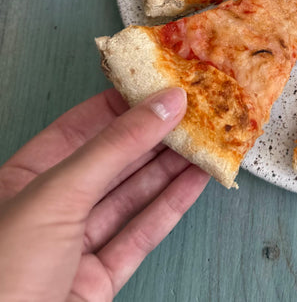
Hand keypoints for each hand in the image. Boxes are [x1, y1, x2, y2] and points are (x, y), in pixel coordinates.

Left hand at [0, 88, 209, 301]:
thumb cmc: (2, 276)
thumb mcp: (59, 193)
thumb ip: (115, 146)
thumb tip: (162, 106)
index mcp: (23, 180)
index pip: (82, 127)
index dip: (124, 104)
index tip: (162, 86)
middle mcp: (49, 210)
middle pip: (112, 161)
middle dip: (155, 135)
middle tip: (195, 112)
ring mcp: (75, 247)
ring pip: (131, 196)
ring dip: (171, 167)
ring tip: (205, 140)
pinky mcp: (98, 281)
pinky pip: (141, 234)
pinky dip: (171, 206)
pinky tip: (195, 181)